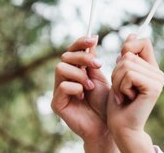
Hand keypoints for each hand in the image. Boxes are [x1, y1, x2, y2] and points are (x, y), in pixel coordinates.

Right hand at [51, 36, 114, 152]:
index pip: (72, 50)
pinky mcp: (57, 103)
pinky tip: (83, 95)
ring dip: (80, 74)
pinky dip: (75, 87)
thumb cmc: (105, 102)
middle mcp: (65, 78)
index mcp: (76, 70)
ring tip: (91, 86)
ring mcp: (59, 90)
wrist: (106, 124)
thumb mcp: (101, 76)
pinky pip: (62, 86)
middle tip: (98, 65)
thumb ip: (93, 60)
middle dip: (83, 58)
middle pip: (66, 56)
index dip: (81, 42)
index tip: (93, 39)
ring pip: (61, 68)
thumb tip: (92, 38)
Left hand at [107, 34, 163, 152]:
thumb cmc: (118, 105)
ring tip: (122, 95)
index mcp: (152, 68)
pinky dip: (121, 87)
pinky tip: (127, 98)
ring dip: (116, 81)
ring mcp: (158, 79)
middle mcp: (158, 72)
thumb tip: (131, 34)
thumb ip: (126, 57)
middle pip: (128, 54)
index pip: (143, 42)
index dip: (129, 47)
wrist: (122, 128)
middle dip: (116, 72)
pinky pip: (129, 74)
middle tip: (121, 89)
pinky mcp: (154, 87)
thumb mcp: (119, 76)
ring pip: (126, 64)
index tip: (120, 61)